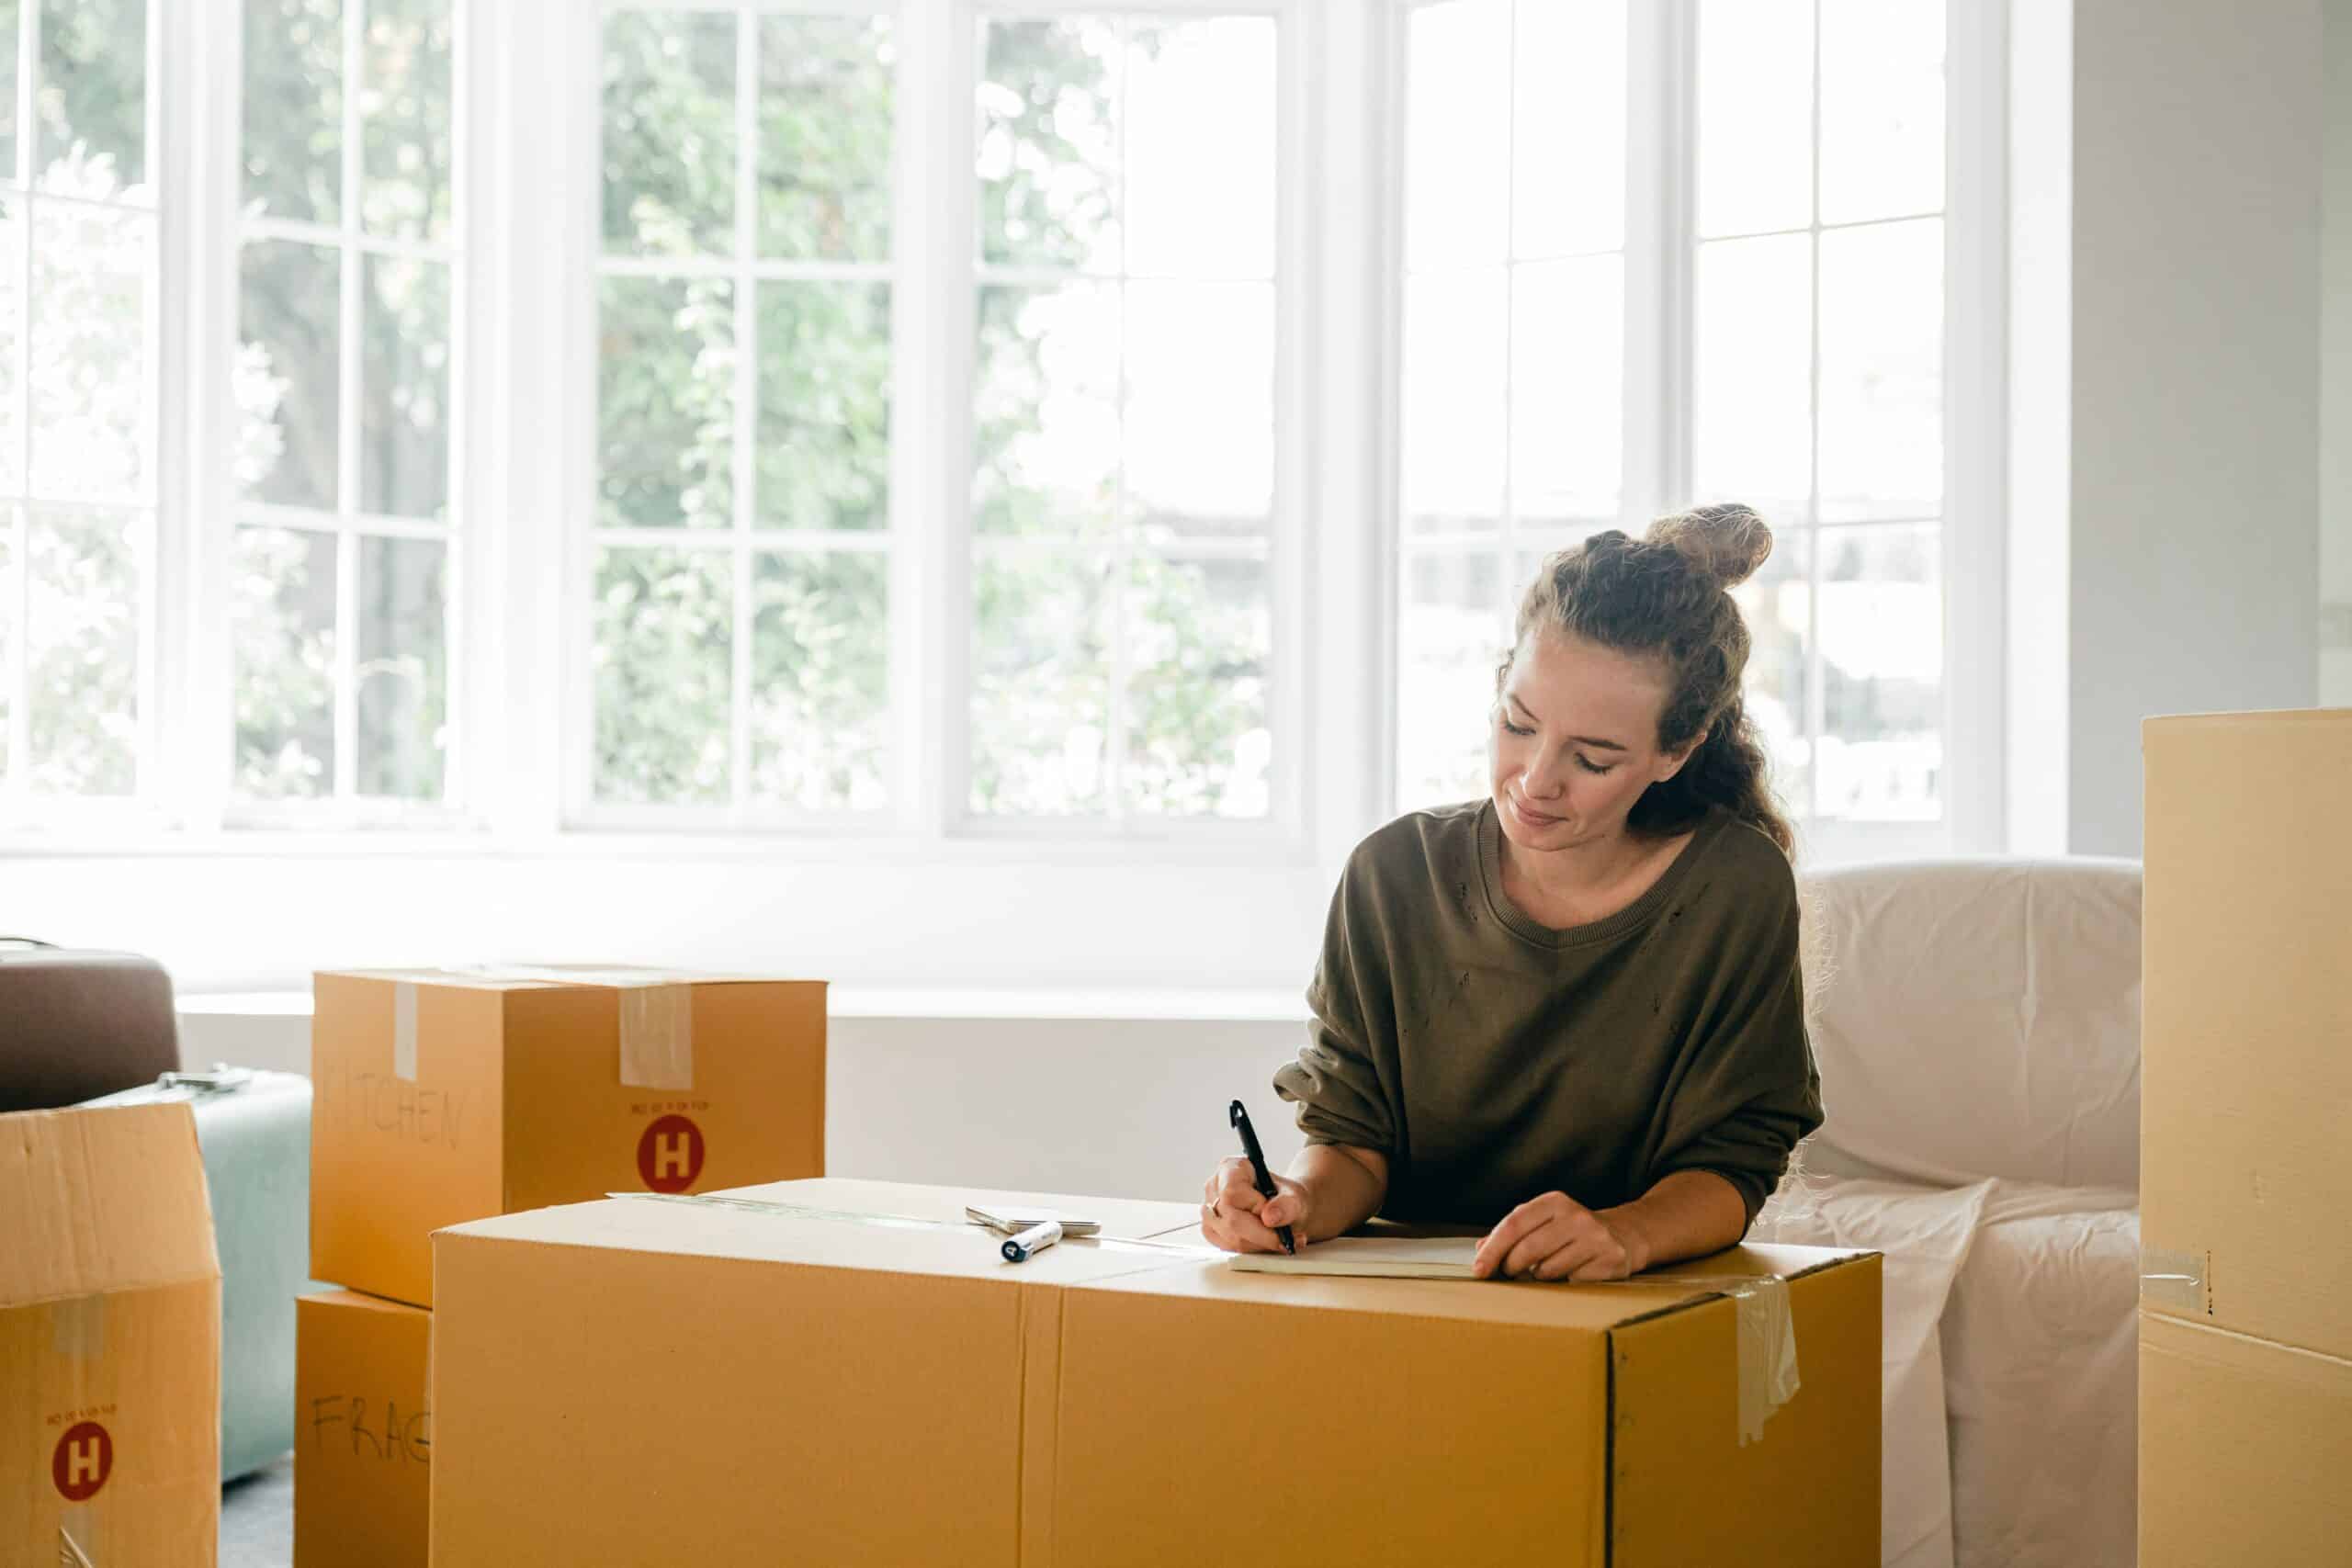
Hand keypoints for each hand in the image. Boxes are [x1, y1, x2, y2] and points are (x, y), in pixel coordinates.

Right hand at [1200, 1157, 1310, 1253]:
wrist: (1284, 1208)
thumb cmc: (1285, 1197)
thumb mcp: (1295, 1197)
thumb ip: (1286, 1205)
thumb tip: (1270, 1217)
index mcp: (1230, 1168)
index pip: (1232, 1193)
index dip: (1255, 1208)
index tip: (1273, 1216)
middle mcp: (1214, 1187)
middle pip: (1230, 1220)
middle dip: (1262, 1235)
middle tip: (1285, 1239)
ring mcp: (1210, 1210)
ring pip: (1230, 1238)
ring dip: (1259, 1244)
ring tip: (1280, 1240)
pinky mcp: (1212, 1231)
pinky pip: (1229, 1247)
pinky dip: (1252, 1250)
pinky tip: (1266, 1242)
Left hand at [1471, 1192, 1648, 1281]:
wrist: (1625, 1236)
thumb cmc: (1573, 1231)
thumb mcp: (1544, 1222)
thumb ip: (1513, 1233)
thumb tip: (1480, 1249)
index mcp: (1555, 1202)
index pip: (1514, 1224)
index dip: (1493, 1249)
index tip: (1479, 1269)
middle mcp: (1577, 1216)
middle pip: (1528, 1249)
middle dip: (1511, 1267)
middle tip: (1508, 1274)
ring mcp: (1596, 1239)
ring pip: (1548, 1270)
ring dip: (1538, 1277)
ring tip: (1546, 1269)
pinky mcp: (1610, 1261)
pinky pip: (1571, 1282)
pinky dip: (1563, 1282)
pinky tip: (1572, 1273)